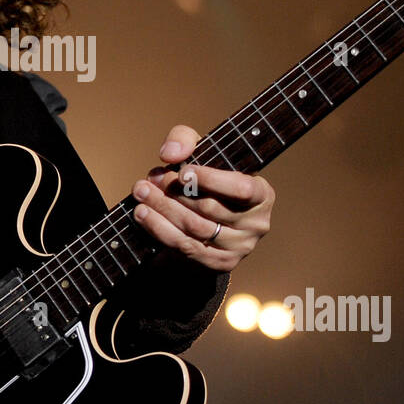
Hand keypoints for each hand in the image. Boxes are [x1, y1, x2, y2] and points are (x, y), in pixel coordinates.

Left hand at [131, 125, 273, 271]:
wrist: (212, 217)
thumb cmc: (208, 178)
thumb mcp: (202, 150)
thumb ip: (186, 139)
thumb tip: (171, 153)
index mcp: (262, 194)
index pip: (241, 188)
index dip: (211, 180)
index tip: (182, 172)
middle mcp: (256, 224)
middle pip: (210, 208)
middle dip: (174, 192)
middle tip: (150, 179)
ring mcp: (239, 247)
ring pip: (195, 228)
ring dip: (162, 210)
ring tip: (141, 194)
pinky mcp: (219, 263)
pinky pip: (186, 247)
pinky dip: (160, 230)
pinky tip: (144, 215)